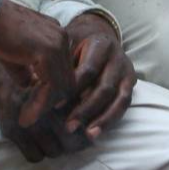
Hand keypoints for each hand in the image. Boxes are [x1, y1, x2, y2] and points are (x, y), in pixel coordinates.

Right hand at [0, 0, 80, 160]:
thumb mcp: (15, 55)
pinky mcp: (47, 52)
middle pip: (67, 80)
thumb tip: (31, 89)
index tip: (34, 110)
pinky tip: (26, 115)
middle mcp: (62, 38)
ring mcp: (57, 44)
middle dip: (50, 103)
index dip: (51, 93)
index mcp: (56, 35)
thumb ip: (27, 71)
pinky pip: (51, 86)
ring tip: (27, 120)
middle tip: (30, 118)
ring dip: (44, 107)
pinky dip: (40, 104)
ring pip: (62, 86)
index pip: (63, 71)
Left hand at [61, 12, 135, 139]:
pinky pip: (124, 104)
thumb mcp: (65, 45)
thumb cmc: (75, 43)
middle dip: (86, 109)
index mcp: (100, 44)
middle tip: (69, 126)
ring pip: (119, 99)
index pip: (88, 71)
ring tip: (88, 135)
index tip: (56, 106)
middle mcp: (117, 57)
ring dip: (103, 119)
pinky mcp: (131, 82)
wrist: (96, 35)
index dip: (73, 90)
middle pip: (105, 87)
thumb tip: (37, 86)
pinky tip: (96, 131)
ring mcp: (127, 71)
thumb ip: (58, 64)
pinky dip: (111, 119)